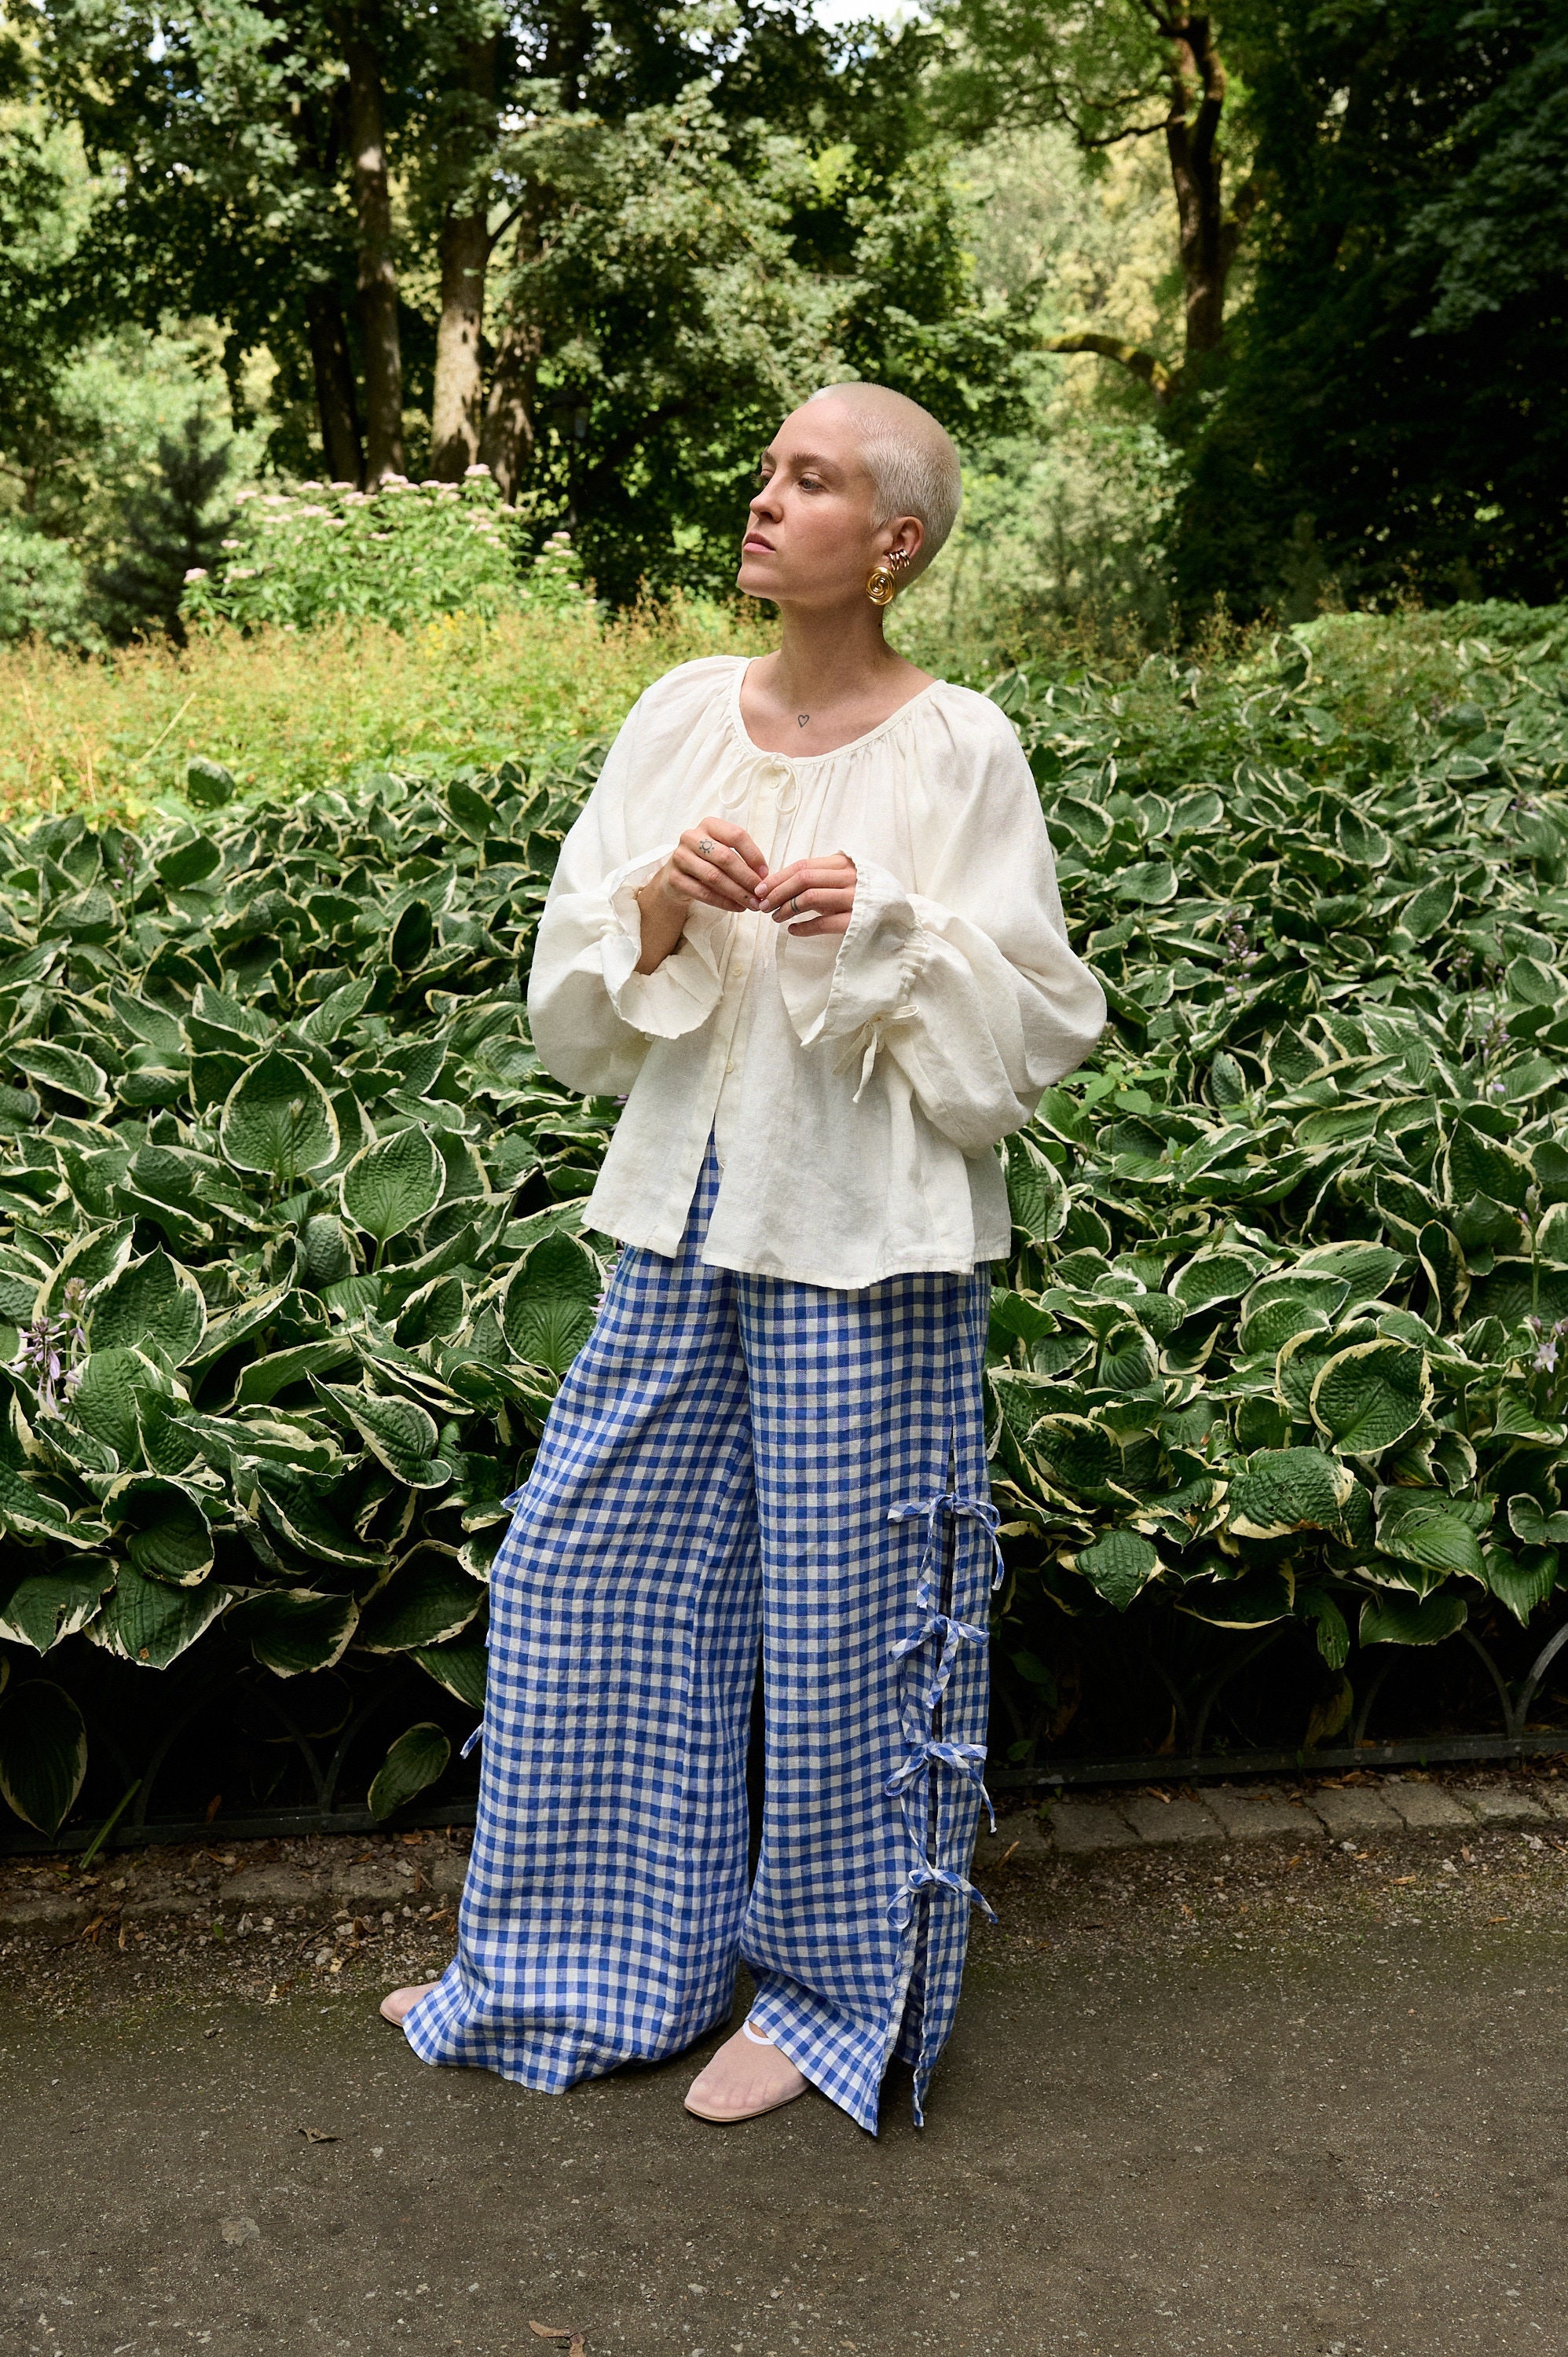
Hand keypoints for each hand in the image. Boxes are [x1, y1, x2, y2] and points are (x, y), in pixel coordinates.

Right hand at [634, 816, 766, 972]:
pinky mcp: (674, 878)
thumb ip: (742, 858)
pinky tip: (736, 907)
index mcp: (709, 825)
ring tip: (752, 904)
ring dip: (737, 893)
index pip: (737, 835)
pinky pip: (702, 892)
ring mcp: (680, 857)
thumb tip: (764, 877)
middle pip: (726, 857)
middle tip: (761, 893)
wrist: (675, 877)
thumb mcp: (722, 851)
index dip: (754, 855)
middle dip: (747, 878)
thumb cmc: (706, 862)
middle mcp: (691, 837)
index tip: (765, 874)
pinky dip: (723, 902)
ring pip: (714, 877)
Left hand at [755, 852, 857, 938]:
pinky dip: (803, 927)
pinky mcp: (856, 921)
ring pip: (810, 898)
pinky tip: (793, 931)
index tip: (761, 889)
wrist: (897, 917)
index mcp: (843, 863)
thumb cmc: (863, 897)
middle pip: (803, 879)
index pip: (802, 866)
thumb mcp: (843, 879)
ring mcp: (854, 898)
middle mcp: (849, 877)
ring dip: (786, 908)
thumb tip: (778, 883)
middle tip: (763, 905)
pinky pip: (823, 923)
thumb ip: (819, 877)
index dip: (778, 877)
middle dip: (777, 892)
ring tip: (775, 918)